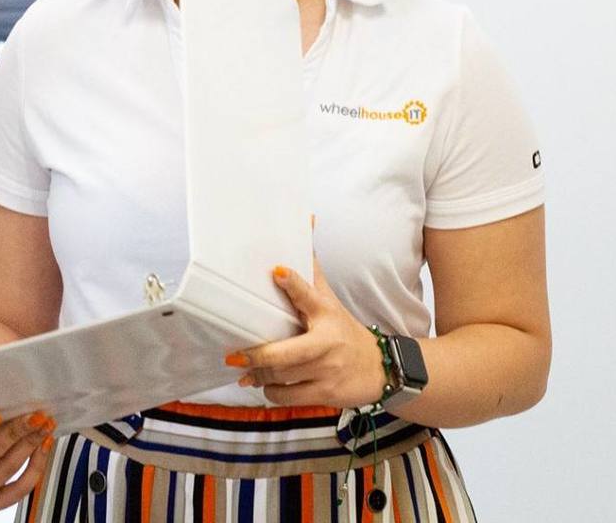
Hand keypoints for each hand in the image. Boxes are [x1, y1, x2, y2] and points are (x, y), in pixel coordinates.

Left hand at [228, 257, 388, 407]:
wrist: (380, 368)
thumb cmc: (344, 330)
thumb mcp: (330, 300)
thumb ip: (311, 270)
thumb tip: (307, 220)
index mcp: (326, 313)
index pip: (309, 293)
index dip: (293, 283)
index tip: (277, 272)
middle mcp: (326, 342)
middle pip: (285, 353)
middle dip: (257, 356)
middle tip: (235, 355)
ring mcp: (326, 370)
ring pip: (282, 377)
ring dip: (259, 376)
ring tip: (246, 371)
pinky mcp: (325, 393)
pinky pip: (288, 396)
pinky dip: (272, 393)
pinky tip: (265, 386)